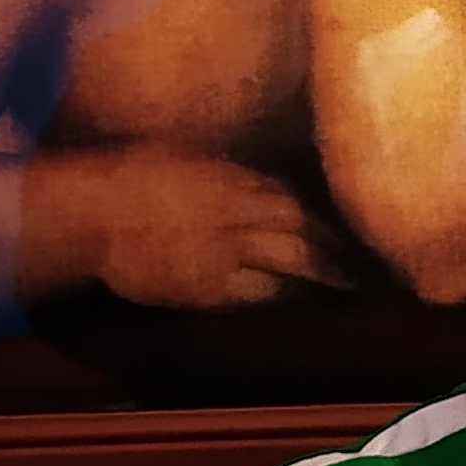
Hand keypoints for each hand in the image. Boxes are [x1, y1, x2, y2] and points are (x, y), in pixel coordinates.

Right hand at [18, 146, 353, 308]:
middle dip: (341, 257)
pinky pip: (254, 297)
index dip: (335, 223)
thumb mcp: (199, 163)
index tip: (363, 232)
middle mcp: (239, 217)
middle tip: (373, 270)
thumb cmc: (141, 176)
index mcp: (238, 181)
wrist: (91, 213)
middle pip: (305, 239)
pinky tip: (299, 303)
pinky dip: (282, 299)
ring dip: (321, 281)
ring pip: (287, 271)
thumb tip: (282, 188)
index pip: (301, 205)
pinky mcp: (203, 289)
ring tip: (351, 288)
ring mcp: (222, 256)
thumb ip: (242, 177)